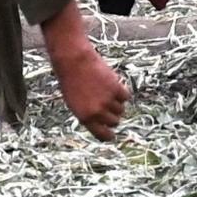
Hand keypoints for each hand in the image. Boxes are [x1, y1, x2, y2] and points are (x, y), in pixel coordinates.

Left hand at [43, 9, 127, 139]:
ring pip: (121, 109)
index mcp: (85, 118)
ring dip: (116, 102)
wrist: (73, 61)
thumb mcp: (74, 103)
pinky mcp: (116, 88)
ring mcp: (108, 100)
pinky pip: (125, 96)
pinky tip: (112, 84)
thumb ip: (89, 115)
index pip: (103, 135)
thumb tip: (104, 123)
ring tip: (105, 91)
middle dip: (112, 115)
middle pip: (114, 122)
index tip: (111, 133)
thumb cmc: (71, 81)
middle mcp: (97, 112)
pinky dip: (121, 92)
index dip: (109, 135)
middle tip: (106, 104)